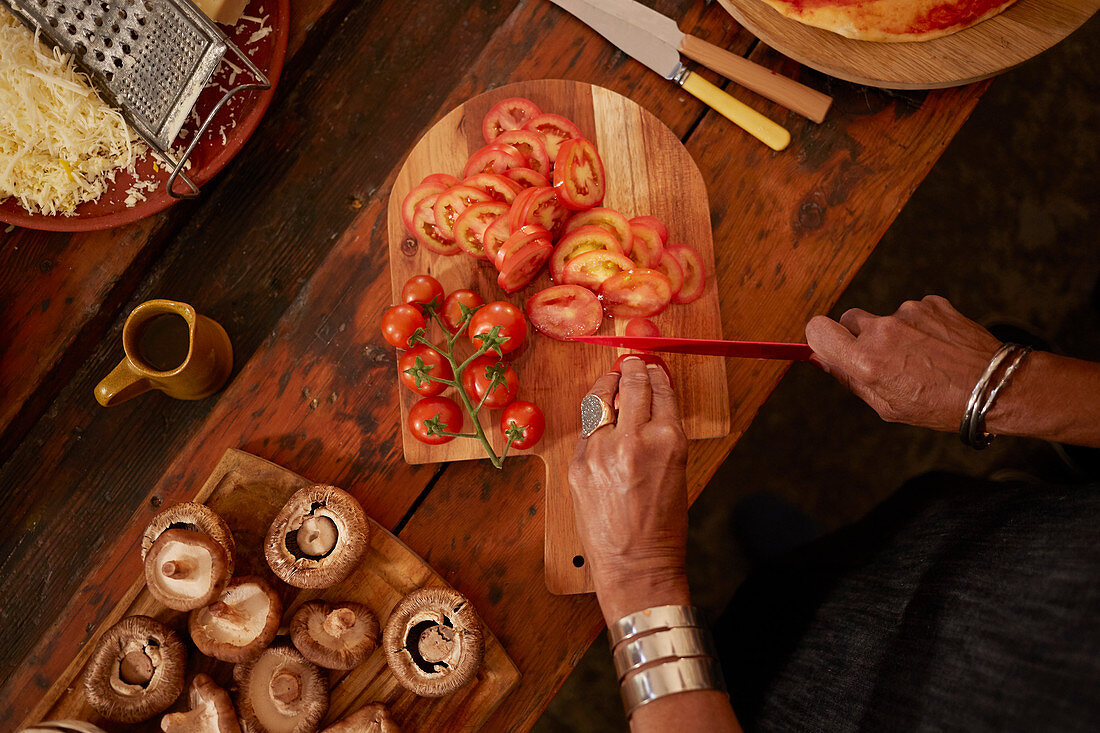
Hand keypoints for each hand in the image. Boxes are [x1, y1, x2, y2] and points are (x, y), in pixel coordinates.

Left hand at [569, 357, 689, 622]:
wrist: (635, 565)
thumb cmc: (664, 525)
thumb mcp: (677, 471)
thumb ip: (662, 435)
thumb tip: (651, 404)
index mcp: (667, 441)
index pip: (660, 392)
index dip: (656, 375)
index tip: (652, 367)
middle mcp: (634, 440)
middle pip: (631, 387)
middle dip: (632, 370)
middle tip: (631, 363)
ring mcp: (600, 452)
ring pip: (601, 402)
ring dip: (608, 385)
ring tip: (612, 378)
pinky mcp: (578, 465)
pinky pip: (586, 430)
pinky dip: (594, 419)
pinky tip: (599, 414)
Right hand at [805, 295, 1000, 431]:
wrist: (995, 387)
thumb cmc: (940, 405)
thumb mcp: (887, 406)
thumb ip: (850, 379)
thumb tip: (822, 359)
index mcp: (865, 361)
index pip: (817, 330)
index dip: (820, 337)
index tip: (831, 346)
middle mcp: (882, 332)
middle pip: (849, 319)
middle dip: (859, 336)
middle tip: (884, 359)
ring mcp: (908, 313)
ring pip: (885, 318)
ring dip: (896, 334)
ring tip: (924, 358)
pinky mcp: (931, 303)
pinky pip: (913, 311)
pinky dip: (921, 326)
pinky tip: (939, 347)